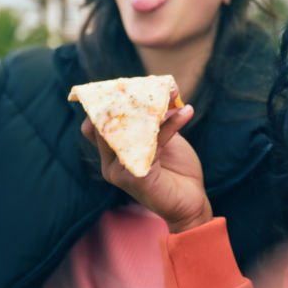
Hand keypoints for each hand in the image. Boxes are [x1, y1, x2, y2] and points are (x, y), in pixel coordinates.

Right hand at [82, 92, 212, 232]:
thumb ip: (154, 120)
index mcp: (111, 153)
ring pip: (129, 130)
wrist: (191, 204)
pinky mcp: (138, 177)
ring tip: (174, 95)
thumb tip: (162, 90)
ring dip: (154, 109)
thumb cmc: (176, 171)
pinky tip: (187, 113)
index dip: (107, 101)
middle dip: (130, 100)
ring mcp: (120, 172)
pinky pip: (152, 142)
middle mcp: (109, 163)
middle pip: (107, 123)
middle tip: (153, 85)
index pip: (96, 123)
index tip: (128, 83)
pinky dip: (171, 124)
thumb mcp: (162, 139)